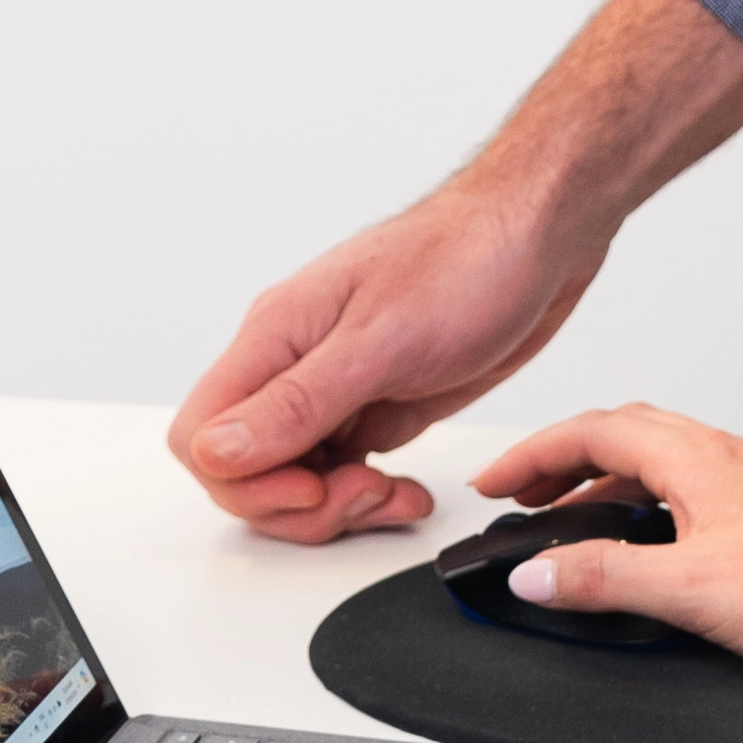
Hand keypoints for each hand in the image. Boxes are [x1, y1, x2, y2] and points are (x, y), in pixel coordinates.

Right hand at [171, 0, 742, 539]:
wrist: (541, 234)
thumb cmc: (470, 259)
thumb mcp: (382, 339)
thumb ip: (297, 402)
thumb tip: (218, 449)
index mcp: (277, 336)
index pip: (200, 436)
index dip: (245, 483)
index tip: (313, 489)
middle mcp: (296, 363)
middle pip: (243, 471)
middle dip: (297, 506)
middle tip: (364, 494)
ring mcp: (336, 387)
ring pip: (293, 480)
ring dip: (338, 508)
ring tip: (394, 496)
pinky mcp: (377, 402)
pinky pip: (344, 472)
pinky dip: (370, 496)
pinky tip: (408, 492)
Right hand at [465, 398, 742, 673]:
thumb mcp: (689, 591)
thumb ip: (606, 579)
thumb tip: (537, 571)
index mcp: (695, 458)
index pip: (591, 431)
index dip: (530, 454)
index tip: (490, 484)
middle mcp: (720, 453)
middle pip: (618, 431)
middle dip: (558, 457)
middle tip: (517, 494)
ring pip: (651, 455)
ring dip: (598, 476)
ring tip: (564, 518)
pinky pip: (679, 480)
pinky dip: (637, 495)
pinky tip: (637, 537)